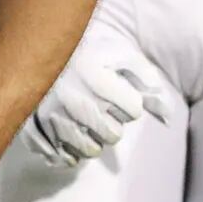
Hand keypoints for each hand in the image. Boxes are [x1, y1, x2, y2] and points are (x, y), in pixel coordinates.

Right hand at [26, 62, 169, 166]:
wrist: (35, 44)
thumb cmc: (83, 49)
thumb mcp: (119, 53)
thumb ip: (146, 80)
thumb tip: (167, 116)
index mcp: (99, 82)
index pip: (133, 110)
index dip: (129, 100)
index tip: (115, 88)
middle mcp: (77, 104)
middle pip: (113, 134)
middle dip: (112, 121)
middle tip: (99, 104)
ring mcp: (53, 119)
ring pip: (90, 150)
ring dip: (93, 137)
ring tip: (85, 119)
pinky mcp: (36, 130)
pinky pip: (61, 157)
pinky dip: (68, 152)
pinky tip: (69, 135)